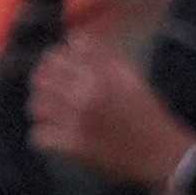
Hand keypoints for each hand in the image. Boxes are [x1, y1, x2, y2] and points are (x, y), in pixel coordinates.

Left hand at [27, 27, 184, 189]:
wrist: (160, 153)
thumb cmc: (148, 113)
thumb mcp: (131, 77)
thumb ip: (103, 58)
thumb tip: (75, 41)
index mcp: (100, 76)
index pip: (61, 54)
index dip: (58, 56)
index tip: (60, 64)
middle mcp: (84, 95)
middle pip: (43, 77)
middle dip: (44, 79)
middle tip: (51, 86)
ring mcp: (75, 122)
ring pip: (36, 106)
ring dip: (41, 105)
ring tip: (50, 110)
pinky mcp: (72, 148)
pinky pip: (39, 137)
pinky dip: (43, 135)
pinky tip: (53, 134)